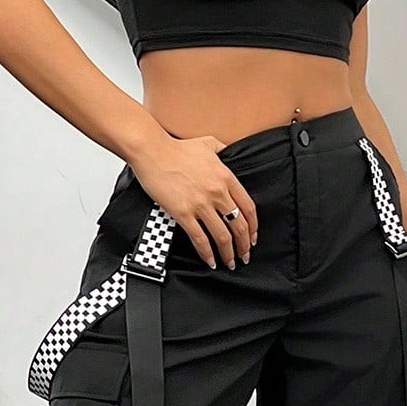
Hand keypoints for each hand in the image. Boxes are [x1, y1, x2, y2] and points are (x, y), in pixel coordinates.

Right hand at [128, 135, 257, 268]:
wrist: (153, 151)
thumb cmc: (177, 148)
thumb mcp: (209, 143)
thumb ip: (223, 150)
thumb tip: (230, 153)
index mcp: (226, 177)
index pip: (248, 208)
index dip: (253, 227)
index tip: (252, 237)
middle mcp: (217, 192)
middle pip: (239, 225)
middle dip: (244, 245)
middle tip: (244, 255)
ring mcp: (201, 204)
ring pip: (222, 236)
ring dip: (228, 253)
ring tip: (229, 262)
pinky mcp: (183, 213)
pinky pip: (200, 239)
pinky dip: (207, 253)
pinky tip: (210, 260)